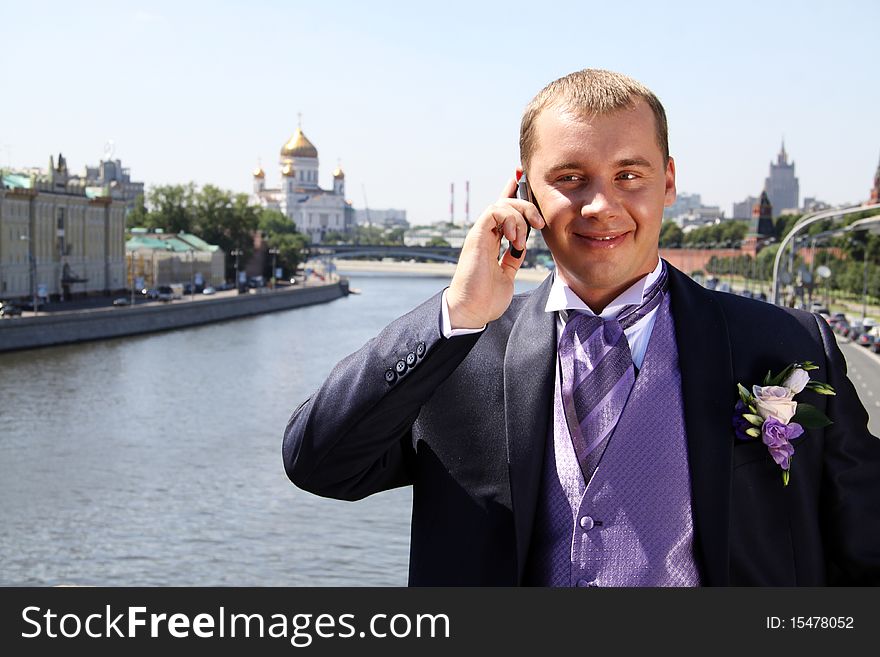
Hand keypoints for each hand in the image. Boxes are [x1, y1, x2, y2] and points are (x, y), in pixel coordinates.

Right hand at [446, 174, 544, 328]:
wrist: (472, 311)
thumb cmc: (486, 298)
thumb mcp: (507, 273)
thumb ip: (513, 257)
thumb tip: (523, 244)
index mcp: (492, 241)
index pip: (503, 210)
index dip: (513, 192)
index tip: (522, 177)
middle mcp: (485, 234)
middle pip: (505, 202)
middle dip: (526, 204)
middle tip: (539, 223)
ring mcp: (480, 234)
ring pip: (500, 204)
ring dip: (519, 216)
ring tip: (522, 238)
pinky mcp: (476, 236)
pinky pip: (493, 212)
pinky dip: (509, 219)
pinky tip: (514, 237)